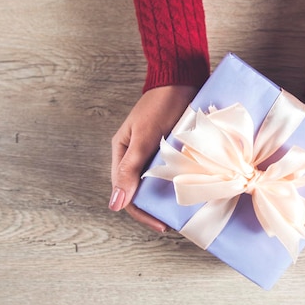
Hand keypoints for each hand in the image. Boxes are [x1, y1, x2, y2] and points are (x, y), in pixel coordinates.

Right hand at [110, 85, 197, 231]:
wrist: (182, 79)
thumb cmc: (160, 105)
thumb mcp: (143, 138)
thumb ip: (130, 170)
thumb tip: (114, 205)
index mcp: (122, 154)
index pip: (127, 194)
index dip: (142, 213)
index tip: (162, 226)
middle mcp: (136, 157)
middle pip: (142, 191)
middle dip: (156, 208)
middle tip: (176, 222)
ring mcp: (153, 153)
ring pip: (157, 183)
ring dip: (168, 197)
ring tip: (184, 209)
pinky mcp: (170, 149)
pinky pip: (172, 172)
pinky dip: (179, 182)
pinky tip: (190, 190)